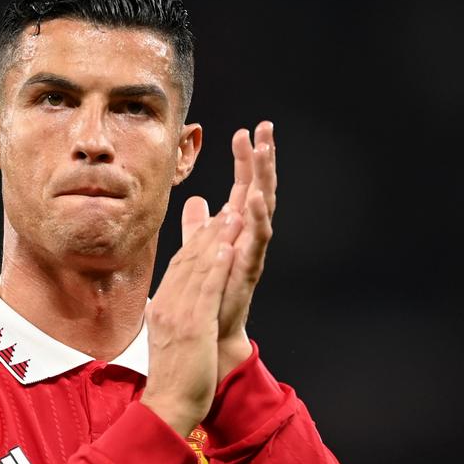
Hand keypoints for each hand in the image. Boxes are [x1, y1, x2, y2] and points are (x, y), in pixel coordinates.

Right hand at [141, 206, 243, 436]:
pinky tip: (228, 248)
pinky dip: (216, 267)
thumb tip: (179, 302)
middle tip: (227, 207)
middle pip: (188, 260)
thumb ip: (176, 314)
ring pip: (197, 269)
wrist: (168, 406)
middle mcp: (167, 306)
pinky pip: (206, 290)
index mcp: (162, 308)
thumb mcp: (171, 339)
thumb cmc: (174, 378)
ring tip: (232, 215)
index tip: (213, 222)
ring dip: (216, 239)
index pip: (179, 267)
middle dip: (209, 232)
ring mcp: (179, 315)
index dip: (197, 242)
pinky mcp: (193, 327)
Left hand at [181, 121, 277, 379]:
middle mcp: (249, 236)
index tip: (244, 130)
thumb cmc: (210, 294)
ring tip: (265, 152)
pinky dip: (258, 218)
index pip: (244, 186)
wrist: (211, 334)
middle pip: (259, 189)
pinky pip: (257, 239)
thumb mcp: (200, 251)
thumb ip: (199, 227)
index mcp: (237, 229)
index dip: (245, 159)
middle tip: (265, 128)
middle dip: (263, 159)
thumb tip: (197, 200)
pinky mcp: (249, 269)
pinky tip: (256, 198)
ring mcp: (252, 251)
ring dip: (264, 179)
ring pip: (264, 208)